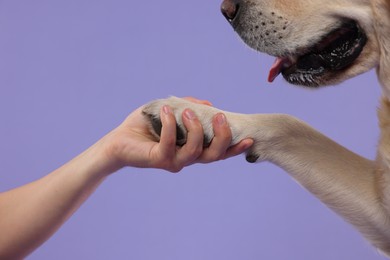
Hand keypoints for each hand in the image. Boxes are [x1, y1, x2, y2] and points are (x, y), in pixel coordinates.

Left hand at [103, 98, 252, 172]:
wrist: (120, 139)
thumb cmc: (147, 125)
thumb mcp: (172, 110)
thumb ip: (191, 106)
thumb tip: (208, 104)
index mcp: (194, 148)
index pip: (218, 151)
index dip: (235, 147)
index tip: (249, 138)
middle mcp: (187, 158)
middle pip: (214, 156)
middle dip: (222, 137)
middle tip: (219, 116)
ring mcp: (174, 161)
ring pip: (195, 152)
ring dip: (196, 129)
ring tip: (188, 111)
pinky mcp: (158, 159)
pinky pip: (170, 143)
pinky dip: (171, 124)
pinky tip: (166, 110)